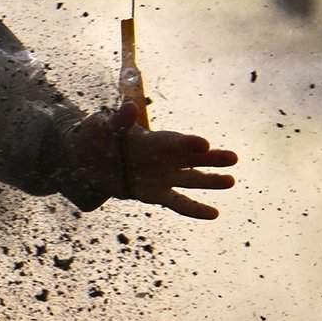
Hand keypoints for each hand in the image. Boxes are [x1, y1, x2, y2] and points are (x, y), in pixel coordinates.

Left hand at [73, 102, 237, 219]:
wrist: (88, 158)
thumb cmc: (100, 135)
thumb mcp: (105, 126)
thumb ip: (120, 120)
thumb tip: (130, 107)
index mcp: (153, 139)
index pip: (174, 141)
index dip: (188, 143)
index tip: (204, 144)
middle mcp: (163, 157)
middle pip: (191, 158)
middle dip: (211, 159)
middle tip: (233, 158)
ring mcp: (162, 176)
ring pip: (191, 179)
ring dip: (210, 181)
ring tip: (231, 181)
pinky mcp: (156, 194)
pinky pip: (179, 203)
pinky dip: (195, 209)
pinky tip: (214, 213)